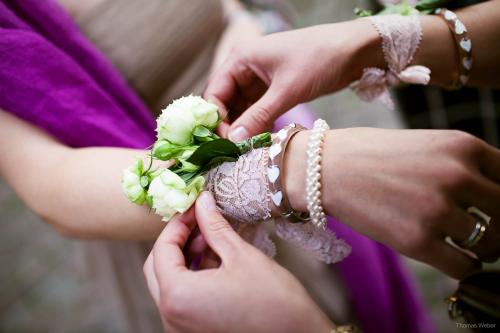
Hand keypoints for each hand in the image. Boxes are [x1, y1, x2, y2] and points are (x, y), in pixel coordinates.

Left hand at [144, 191, 332, 332]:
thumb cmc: (274, 302)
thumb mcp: (241, 255)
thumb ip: (214, 226)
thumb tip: (202, 202)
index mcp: (178, 296)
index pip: (161, 249)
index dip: (177, 224)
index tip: (193, 208)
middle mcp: (172, 317)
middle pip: (158, 267)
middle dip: (178, 240)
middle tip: (199, 221)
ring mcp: (181, 329)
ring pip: (170, 283)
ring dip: (186, 257)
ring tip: (211, 238)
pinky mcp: (195, 332)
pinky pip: (183, 299)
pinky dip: (193, 277)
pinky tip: (216, 260)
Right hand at [204, 19, 382, 140]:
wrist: (352, 50)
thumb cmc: (318, 59)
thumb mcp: (287, 91)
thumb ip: (258, 116)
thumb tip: (233, 140)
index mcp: (240, 59)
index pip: (214, 93)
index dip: (216, 119)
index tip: (224, 143)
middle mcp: (245, 68)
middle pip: (225, 103)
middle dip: (230, 126)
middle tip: (236, 151)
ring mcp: (258, 80)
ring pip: (241, 109)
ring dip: (244, 128)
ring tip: (249, 149)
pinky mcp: (272, 90)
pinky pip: (256, 111)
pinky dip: (257, 125)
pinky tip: (261, 141)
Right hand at [285, 128, 499, 278]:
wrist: (324, 169)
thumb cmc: (372, 155)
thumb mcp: (426, 145)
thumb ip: (464, 165)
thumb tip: (494, 196)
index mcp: (462, 145)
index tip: (494, 208)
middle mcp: (456, 176)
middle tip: (486, 230)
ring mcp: (437, 209)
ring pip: (491, 244)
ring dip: (484, 248)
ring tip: (467, 245)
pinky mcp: (416, 240)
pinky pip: (465, 267)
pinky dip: (465, 267)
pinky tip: (452, 257)